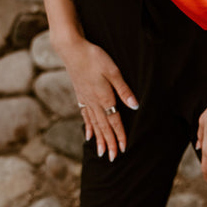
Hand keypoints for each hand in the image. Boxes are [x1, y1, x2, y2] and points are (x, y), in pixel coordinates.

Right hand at [53, 33, 138, 160]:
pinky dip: (87, 127)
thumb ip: (124, 90)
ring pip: (94, 124)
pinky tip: (88, 135)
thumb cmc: (94, 57)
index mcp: (104, 98)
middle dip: (108, 143)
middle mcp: (94, 102)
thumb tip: (135, 106)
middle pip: (103, 127)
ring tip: (101, 153)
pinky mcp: (80, 95)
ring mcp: (85, 100)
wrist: (71, 49)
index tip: (123, 149)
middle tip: (112, 158)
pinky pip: (85, 116)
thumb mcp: (113, 71)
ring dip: (98, 139)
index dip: (119, 136)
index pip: (114, 121)